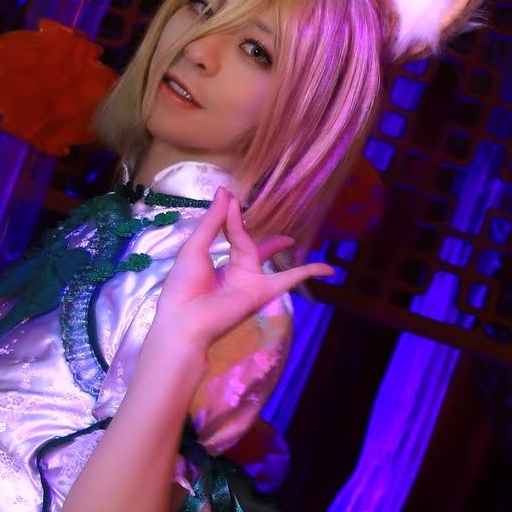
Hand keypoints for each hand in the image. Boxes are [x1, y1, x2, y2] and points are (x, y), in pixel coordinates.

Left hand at [152, 187, 332, 352]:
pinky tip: (327, 269)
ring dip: (274, 244)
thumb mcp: (196, 246)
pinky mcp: (262, 290)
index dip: (230, 215)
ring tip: (289, 240)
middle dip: (246, 226)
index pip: (226, 234)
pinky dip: (308, 273)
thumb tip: (226, 192)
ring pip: (264, 255)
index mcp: (214, 261)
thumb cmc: (183, 284)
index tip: (230, 195)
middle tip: (251, 208)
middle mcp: (233, 271)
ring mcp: (250, 280)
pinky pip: (289, 279)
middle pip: (246, 243)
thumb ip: (213, 221)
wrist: (186, 319)